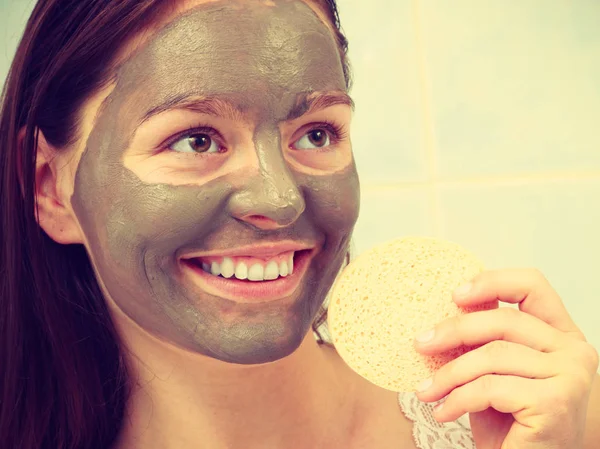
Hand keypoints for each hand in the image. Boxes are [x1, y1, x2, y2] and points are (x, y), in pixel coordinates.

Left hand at [413, 268, 598, 448]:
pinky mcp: (555, 402)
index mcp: (561, 334)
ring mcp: (570, 376)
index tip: (454, 294)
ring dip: (449, 375)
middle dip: (453, 331)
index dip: (492, 282)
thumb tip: (440, 316)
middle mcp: (574, 350)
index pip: (532, 285)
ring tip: (426, 392)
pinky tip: (443, 412)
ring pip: (493, 356)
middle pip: (504, 320)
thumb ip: (482, 342)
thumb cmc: (510, 423)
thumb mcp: (493, 373)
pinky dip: (458, 399)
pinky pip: (491, 388)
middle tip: (420, 344)